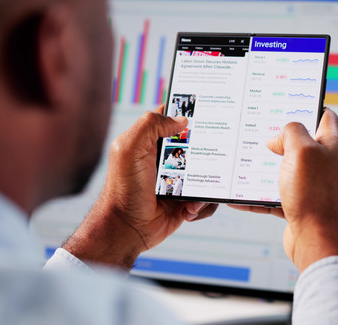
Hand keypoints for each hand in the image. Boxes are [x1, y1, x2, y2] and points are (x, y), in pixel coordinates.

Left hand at [63, 106, 216, 269]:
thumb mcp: (129, 148)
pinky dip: (202, 205)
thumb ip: (151, 125)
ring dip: (207, 183)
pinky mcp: (187, 200)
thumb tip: (182, 119)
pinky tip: (187, 209)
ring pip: (209, 172)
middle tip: (214, 155)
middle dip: (209, 149)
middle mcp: (167, 158)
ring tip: (191, 195)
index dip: (189, 111)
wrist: (126, 228)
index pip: (174, 117)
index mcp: (152, 140)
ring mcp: (179, 179)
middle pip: (199, 144)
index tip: (208, 109)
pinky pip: (208, 198)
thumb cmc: (123, 188)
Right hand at [229, 108, 337, 271]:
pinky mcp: (301, 204)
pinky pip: (275, 194)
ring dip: (265, 167)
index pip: (324, 116)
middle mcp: (327, 164)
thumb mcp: (302, 151)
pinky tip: (239, 197)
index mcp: (334, 146)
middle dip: (279, 138)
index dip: (307, 106)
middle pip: (301, 142)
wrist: (317, 241)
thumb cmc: (314, 195)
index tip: (285, 104)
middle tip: (259, 133)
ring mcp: (314, 185)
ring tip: (244, 161)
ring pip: (286, 168)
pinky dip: (258, 195)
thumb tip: (277, 139)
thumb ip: (291, 133)